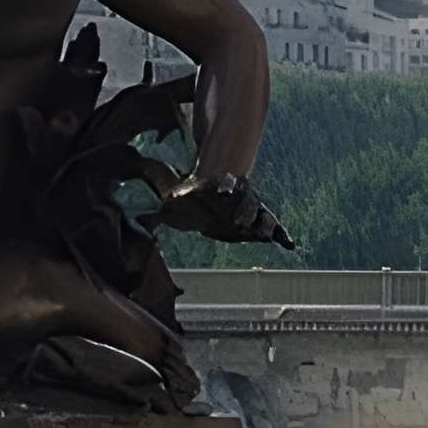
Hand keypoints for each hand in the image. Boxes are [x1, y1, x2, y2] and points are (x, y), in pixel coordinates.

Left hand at [158, 171, 293, 248]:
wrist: (210, 198)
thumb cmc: (192, 199)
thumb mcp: (174, 201)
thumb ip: (159, 210)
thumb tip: (138, 218)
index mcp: (219, 187)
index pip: (224, 183)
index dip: (224, 185)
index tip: (221, 190)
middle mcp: (238, 196)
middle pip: (245, 199)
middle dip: (243, 210)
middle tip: (238, 221)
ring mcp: (250, 209)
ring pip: (261, 214)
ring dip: (265, 224)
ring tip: (267, 235)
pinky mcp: (258, 223)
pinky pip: (273, 227)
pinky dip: (282, 235)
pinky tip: (289, 244)